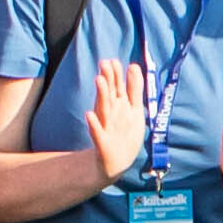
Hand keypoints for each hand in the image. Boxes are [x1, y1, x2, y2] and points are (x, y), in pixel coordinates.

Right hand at [79, 56, 152, 180]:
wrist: (117, 162)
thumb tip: (133, 65)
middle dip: (108, 79)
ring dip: (101, 95)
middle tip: (105, 63)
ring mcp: (106, 127)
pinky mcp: (103, 143)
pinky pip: (97, 132)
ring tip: (99, 80)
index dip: (117, 75)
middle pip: (109, 94)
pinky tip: (88, 115)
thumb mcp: (134, 109)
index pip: (118, 87)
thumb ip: (134, 88)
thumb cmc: (125, 133)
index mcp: (119, 105)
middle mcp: (111, 114)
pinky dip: (94, 124)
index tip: (113, 61)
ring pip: (103, 109)